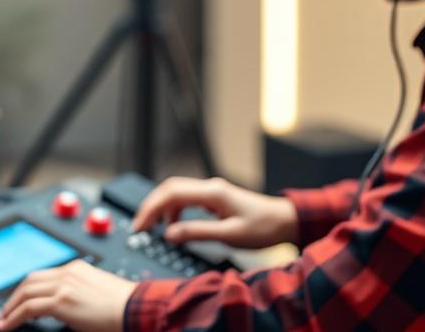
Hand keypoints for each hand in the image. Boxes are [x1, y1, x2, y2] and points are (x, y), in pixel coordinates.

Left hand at [0, 259, 135, 331]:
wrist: (136, 309)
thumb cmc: (125, 307)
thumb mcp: (97, 294)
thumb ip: (78, 296)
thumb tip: (65, 310)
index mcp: (77, 268)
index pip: (44, 275)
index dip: (29, 289)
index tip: (21, 301)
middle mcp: (68, 272)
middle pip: (30, 280)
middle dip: (15, 296)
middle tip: (6, 310)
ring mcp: (64, 285)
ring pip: (26, 292)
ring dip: (11, 307)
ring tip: (3, 320)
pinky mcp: (62, 301)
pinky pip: (29, 308)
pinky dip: (15, 317)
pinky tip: (8, 325)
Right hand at [131, 176, 297, 248]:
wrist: (285, 221)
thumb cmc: (263, 228)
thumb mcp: (230, 236)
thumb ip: (197, 232)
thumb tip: (169, 234)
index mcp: (211, 193)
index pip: (170, 193)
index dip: (151, 208)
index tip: (140, 226)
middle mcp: (209, 187)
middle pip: (169, 188)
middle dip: (150, 206)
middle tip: (139, 227)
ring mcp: (211, 191)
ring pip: (176, 193)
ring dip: (161, 209)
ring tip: (154, 229)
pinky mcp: (213, 198)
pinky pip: (186, 199)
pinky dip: (174, 211)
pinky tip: (174, 226)